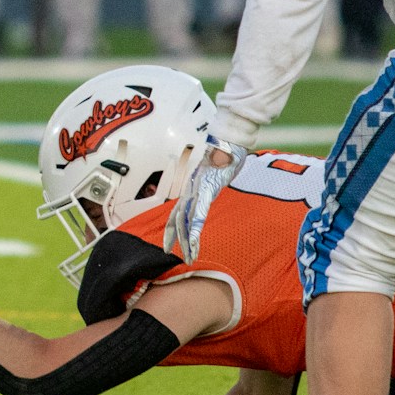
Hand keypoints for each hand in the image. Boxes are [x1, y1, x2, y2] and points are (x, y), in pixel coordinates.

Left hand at [163, 137, 249, 261]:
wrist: (226, 138)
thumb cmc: (223, 153)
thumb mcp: (214, 170)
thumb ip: (210, 179)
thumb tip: (212, 180)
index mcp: (193, 188)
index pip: (178, 212)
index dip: (172, 229)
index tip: (168, 245)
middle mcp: (192, 190)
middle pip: (179, 218)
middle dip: (176, 239)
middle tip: (172, 254)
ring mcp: (198, 189)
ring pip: (187, 218)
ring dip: (187, 239)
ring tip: (189, 255)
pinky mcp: (207, 188)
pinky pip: (200, 211)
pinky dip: (196, 226)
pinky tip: (194, 238)